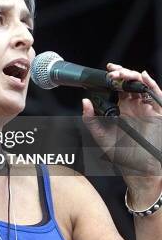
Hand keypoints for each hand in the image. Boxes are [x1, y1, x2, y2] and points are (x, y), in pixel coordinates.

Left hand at [82, 64, 161, 178]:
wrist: (138, 169)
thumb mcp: (101, 135)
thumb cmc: (121, 153)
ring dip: (133, 76)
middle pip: (130, 82)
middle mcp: (134, 105)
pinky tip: (143, 78)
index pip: (118, 86)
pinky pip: (156, 95)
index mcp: (121, 107)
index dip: (114, 75)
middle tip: (113, 73)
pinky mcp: (157, 113)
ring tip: (123, 74)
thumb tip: (84, 102)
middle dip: (122, 73)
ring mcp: (146, 108)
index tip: (106, 71)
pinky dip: (151, 84)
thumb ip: (90, 119)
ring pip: (142, 85)